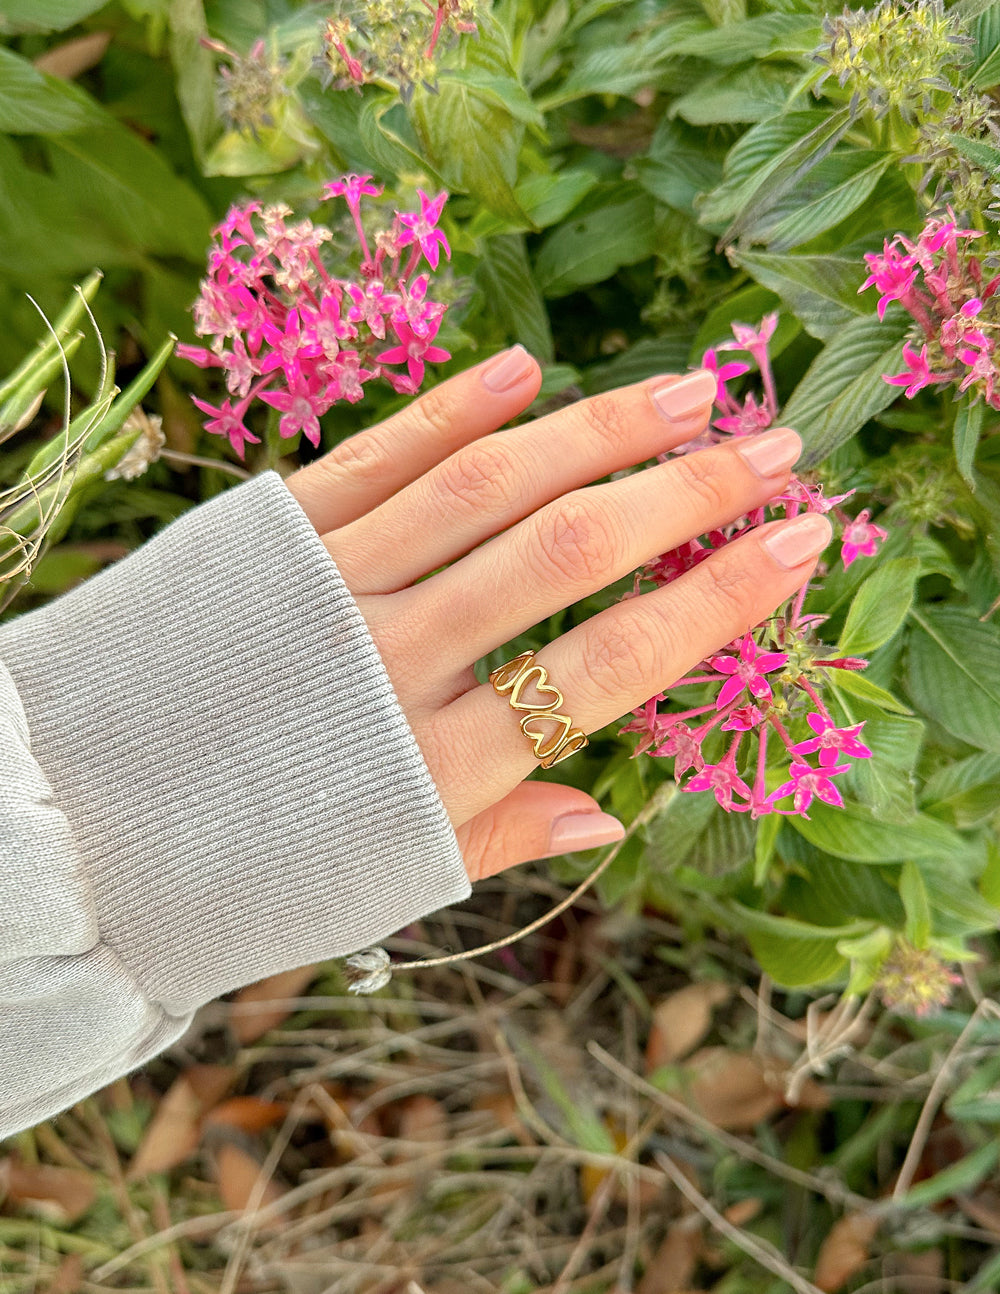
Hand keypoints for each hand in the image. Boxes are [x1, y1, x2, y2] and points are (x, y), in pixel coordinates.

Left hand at [283, 346, 830, 881]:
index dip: (718, 599)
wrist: (67, 828)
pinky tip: (524, 371)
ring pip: (485, 488)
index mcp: (437, 767)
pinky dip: (450, 410)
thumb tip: (610, 817)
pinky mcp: (264, 539)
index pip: (612, 664)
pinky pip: (374, 460)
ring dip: (595, 430)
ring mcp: (328, 587)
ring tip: (683, 390)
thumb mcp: (374, 880)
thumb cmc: (233, 869)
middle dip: (683, 493)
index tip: (799, 540)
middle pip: (567, 554)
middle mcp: (394, 660)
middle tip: (771, 445)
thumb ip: (494, 840)